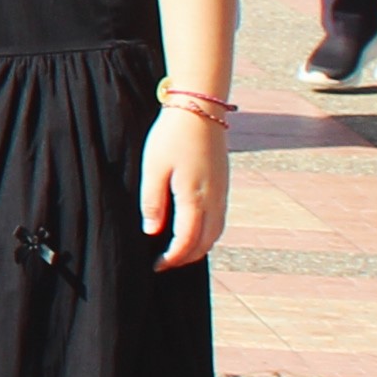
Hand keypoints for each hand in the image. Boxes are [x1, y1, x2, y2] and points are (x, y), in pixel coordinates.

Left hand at [141, 103, 229, 266]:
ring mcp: (222, 193)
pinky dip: (208, 233)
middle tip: (164, 264)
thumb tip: (152, 232)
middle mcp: (214, 200)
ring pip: (216, 233)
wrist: (201, 109)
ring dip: (199, 247)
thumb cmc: (171, 137)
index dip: (172, 258)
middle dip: (185, 258)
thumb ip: (152, 202)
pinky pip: (219, 220)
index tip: (156, 266)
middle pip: (205, 242)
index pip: (187, 241)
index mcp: (195, 198)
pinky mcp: (224, 185)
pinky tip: (194, 231)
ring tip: (177, 253)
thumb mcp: (153, 169)